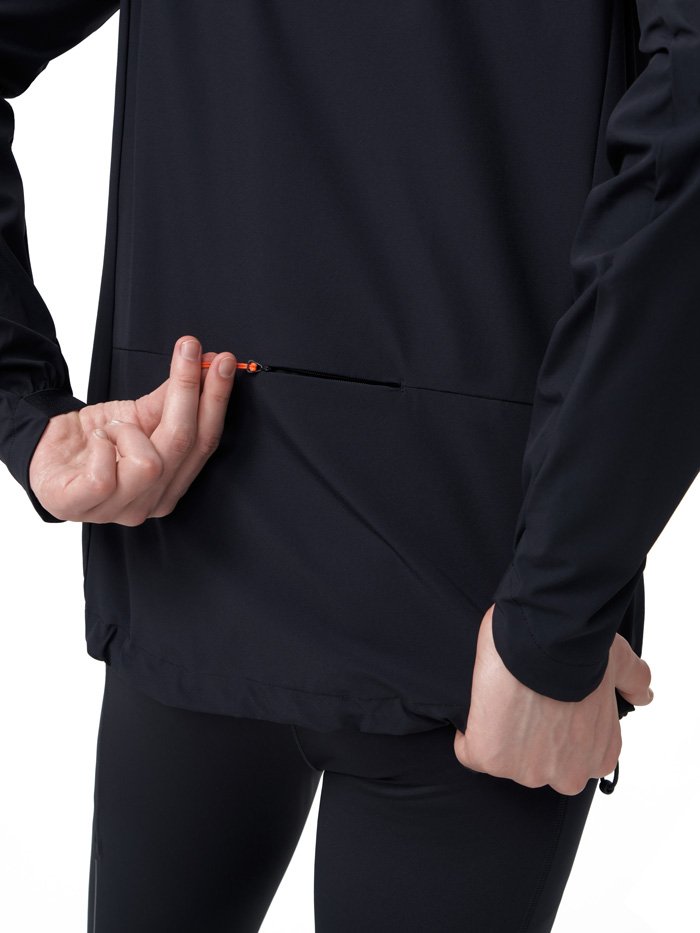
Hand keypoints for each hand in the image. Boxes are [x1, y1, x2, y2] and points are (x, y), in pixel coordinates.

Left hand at [28, 336, 236, 523]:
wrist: (47, 451)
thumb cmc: (95, 440)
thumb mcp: (139, 415)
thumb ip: (173, 399)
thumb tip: (205, 366)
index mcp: (171, 485)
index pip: (205, 442)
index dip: (216, 400)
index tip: (222, 363)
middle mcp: (150, 503)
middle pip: (182, 445)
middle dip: (189, 391)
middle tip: (189, 350)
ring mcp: (115, 511)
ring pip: (148, 464)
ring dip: (128, 430)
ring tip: (112, 426)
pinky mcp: (79, 506)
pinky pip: (103, 476)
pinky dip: (101, 446)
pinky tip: (97, 440)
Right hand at [453, 604, 653, 794]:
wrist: (545, 639)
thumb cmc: (580, 649)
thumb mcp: (618, 662)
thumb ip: (633, 680)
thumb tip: (643, 693)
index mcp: (598, 756)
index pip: (569, 757)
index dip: (554, 729)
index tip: (546, 706)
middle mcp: (567, 774)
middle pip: (536, 763)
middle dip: (527, 737)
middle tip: (523, 699)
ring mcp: (527, 770)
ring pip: (503, 759)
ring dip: (498, 733)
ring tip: (501, 697)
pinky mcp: (491, 758)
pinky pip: (471, 753)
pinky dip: (469, 735)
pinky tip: (479, 709)